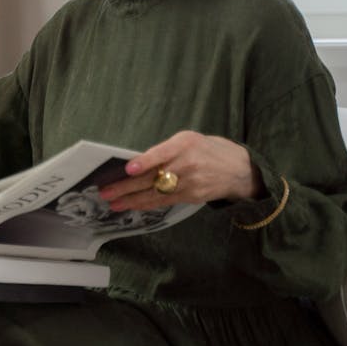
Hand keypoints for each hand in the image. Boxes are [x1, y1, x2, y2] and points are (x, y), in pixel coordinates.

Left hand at [97, 131, 264, 211]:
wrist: (240, 169)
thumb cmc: (207, 149)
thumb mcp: (188, 140)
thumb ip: (164, 150)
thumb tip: (135, 163)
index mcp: (185, 144)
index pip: (161, 153)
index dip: (144, 162)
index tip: (128, 169)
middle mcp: (188, 163)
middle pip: (153, 177)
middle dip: (126, 186)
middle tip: (106, 191)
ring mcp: (191, 182)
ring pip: (156, 193)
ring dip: (132, 200)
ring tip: (113, 203)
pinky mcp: (193, 197)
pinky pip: (165, 202)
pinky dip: (147, 204)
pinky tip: (132, 206)